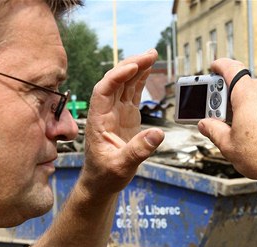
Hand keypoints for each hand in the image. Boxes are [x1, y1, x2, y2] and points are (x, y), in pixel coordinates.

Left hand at [81, 49, 163, 193]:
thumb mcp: (121, 167)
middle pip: (115, 81)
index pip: (103, 90)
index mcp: (98, 120)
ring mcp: (115, 112)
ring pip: (124, 83)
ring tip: (152, 55)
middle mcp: (105, 111)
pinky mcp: (125, 115)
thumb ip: (138, 150)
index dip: (116, 76)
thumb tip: (158, 134)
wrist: (101, 182)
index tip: (132, 67)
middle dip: (131, 65)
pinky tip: (149, 68)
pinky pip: (132, 92)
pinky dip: (140, 79)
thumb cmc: (105, 175)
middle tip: (150, 54)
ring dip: (137, 68)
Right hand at [197, 58, 256, 182]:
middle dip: (236, 99)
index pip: (231, 69)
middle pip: (247, 88)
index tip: (216, 67)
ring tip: (251, 130)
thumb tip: (205, 125)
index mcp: (248, 94)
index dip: (220, 66)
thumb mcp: (228, 145)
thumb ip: (214, 131)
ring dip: (256, 108)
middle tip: (227, 116)